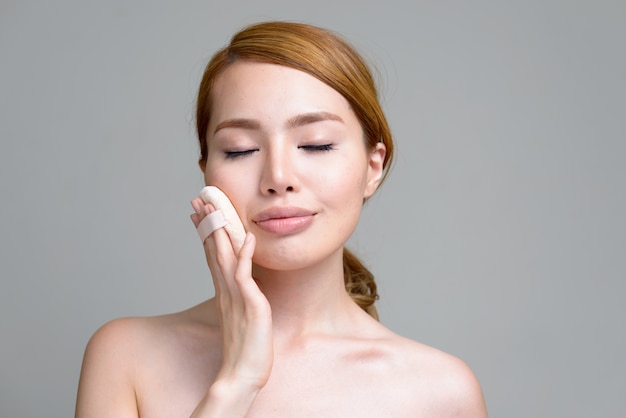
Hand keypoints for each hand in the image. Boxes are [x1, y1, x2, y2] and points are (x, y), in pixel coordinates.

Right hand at [190, 198, 273, 393]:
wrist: (242, 374)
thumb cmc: (245, 347)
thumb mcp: (240, 314)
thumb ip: (238, 296)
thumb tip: (238, 282)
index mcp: (224, 290)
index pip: (211, 254)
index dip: (204, 232)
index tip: (197, 212)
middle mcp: (226, 289)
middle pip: (213, 249)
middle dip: (206, 223)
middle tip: (197, 199)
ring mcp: (236, 296)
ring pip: (224, 256)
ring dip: (219, 231)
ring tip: (214, 207)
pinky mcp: (249, 304)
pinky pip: (245, 275)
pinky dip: (245, 255)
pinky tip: (246, 237)